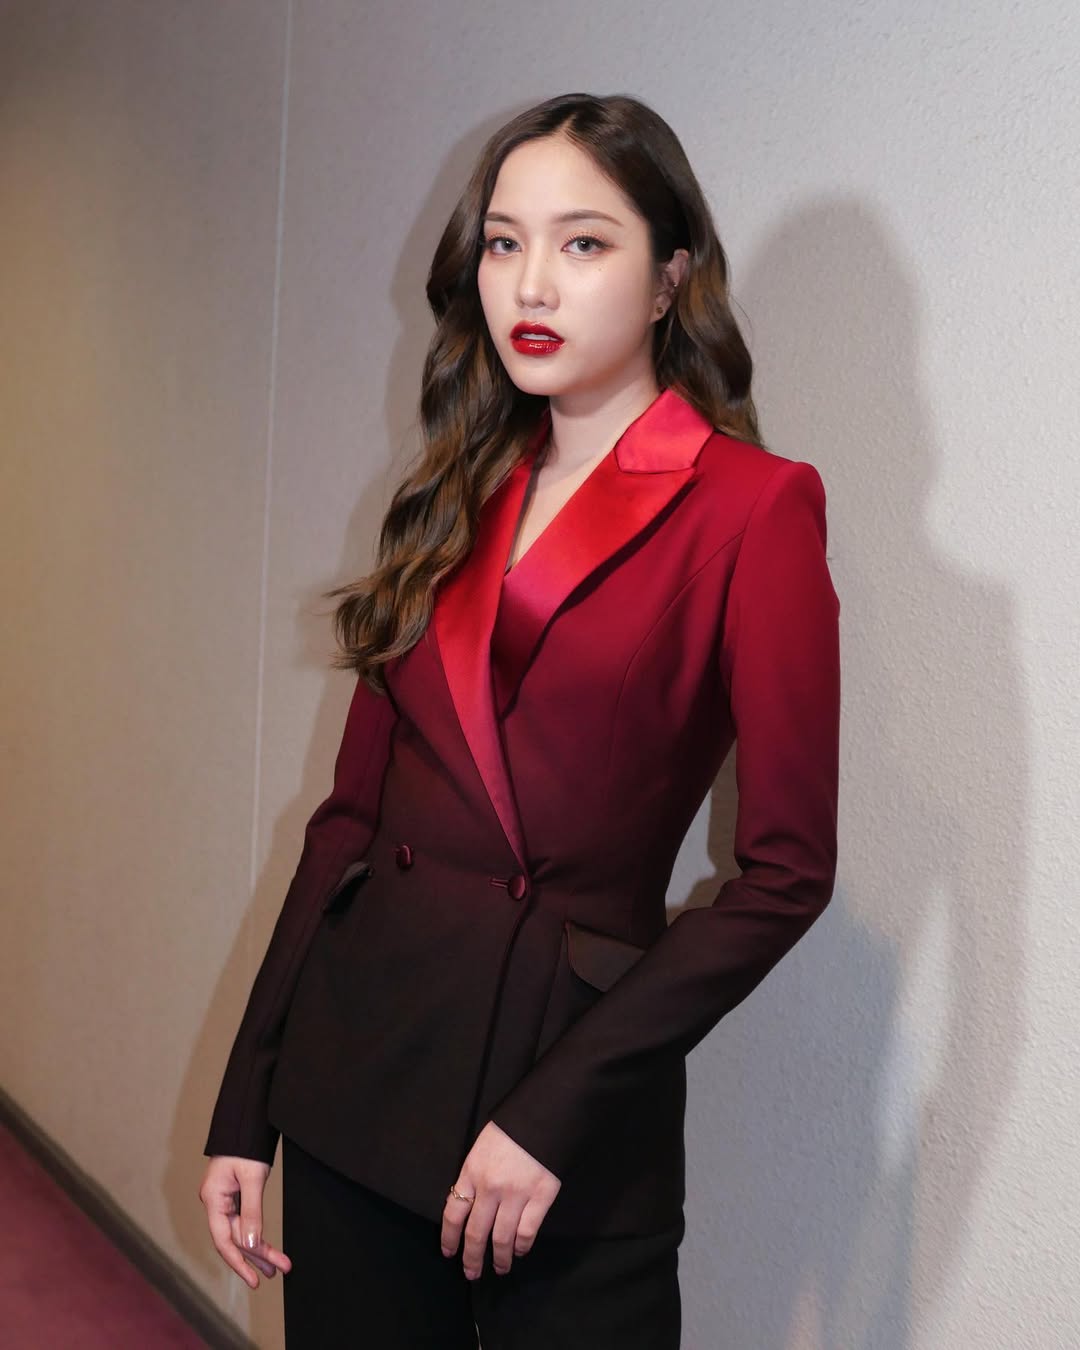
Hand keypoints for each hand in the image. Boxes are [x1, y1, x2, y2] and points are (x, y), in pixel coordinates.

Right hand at [199, 1155, 291, 1289]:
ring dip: (259, 1247)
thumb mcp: (253, 1178)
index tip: (254, 1280)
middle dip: (257, 1256)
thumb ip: (252, 1212)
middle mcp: (215, 1202)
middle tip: (278, 1271)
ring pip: (241, 1231)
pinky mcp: (233, 1196)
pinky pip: (243, 1220)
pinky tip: (265, 1247)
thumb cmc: (246, 1146)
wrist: (244, 1122)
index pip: (223, 1240)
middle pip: (235, 1237)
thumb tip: (252, 1245)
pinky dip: (256, 1232)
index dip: (239, 1262)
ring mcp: (223, 1200)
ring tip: (278, 1266)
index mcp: (213, 1198)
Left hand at [440, 1121, 560, 1279]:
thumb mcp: (483, 1145)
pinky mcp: (540, 1196)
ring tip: (500, 1268)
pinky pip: (527, 1231)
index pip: (453, 1213)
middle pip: (475, 1233)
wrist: (545, 1112)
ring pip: (502, 1238)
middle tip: (471, 1273)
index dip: (449, 1237)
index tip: (449, 1252)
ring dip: (500, 1258)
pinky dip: (522, 1246)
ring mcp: (516, 1193)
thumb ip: (475, 1173)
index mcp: (472, 1171)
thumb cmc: (512, 1126)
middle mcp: (490, 1187)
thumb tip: (471, 1202)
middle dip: (472, 1258)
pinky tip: (520, 1251)